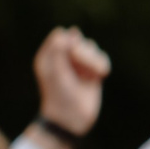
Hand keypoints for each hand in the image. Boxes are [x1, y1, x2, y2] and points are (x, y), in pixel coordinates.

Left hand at [32, 25, 109, 139]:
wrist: (72, 117)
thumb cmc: (59, 96)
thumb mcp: (56, 73)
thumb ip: (59, 51)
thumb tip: (64, 31)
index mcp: (48, 57)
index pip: (61, 35)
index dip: (69, 44)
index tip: (70, 57)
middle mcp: (61, 58)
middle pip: (78, 39)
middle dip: (84, 52)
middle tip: (82, 70)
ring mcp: (77, 63)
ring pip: (92, 47)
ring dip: (94, 60)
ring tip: (94, 75)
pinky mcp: (90, 70)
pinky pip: (101, 57)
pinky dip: (102, 65)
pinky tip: (100, 76)